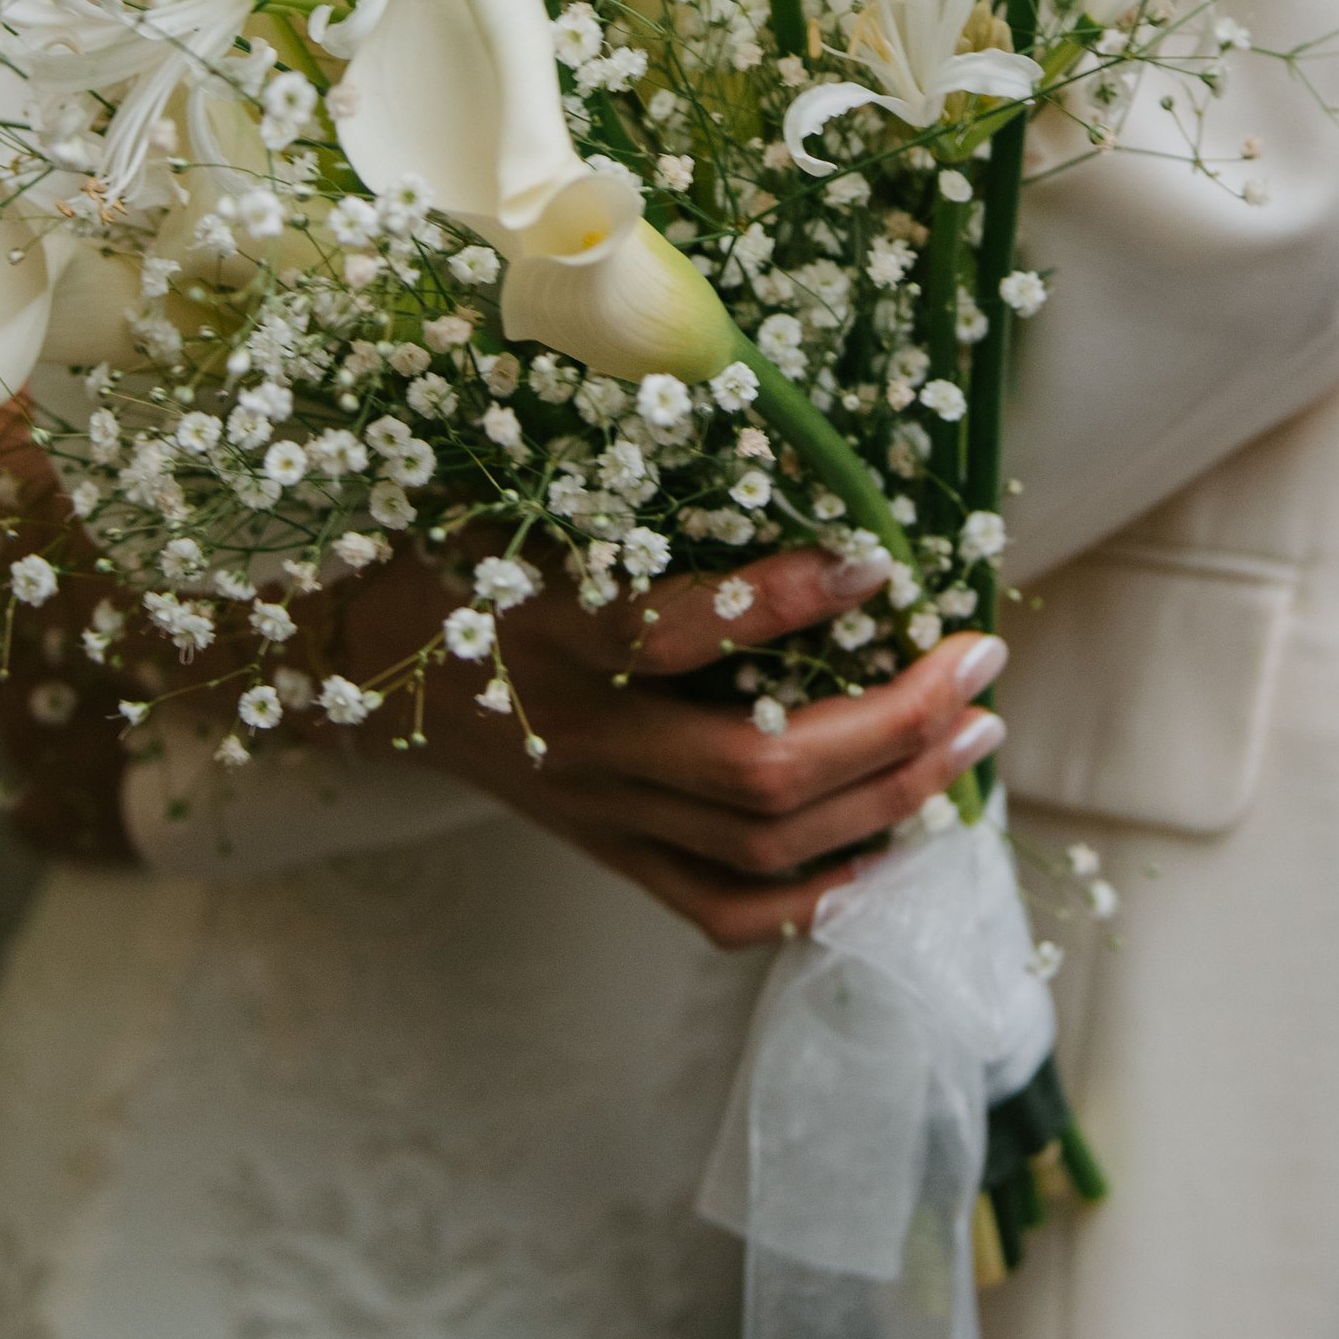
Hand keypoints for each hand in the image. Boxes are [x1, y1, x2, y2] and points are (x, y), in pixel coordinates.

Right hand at [335, 545, 1008, 947]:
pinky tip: (894, 845)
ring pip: (761, 845)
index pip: (670, 630)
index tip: (877, 553)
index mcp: (544, 628)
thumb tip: (779, 430)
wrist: (358, 660)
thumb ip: (633, 487)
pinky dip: (822, 890)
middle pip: (755, 769)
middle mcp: (574, 736)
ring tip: (973, 736)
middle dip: (894, 722)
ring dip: (891, 796)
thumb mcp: (527, 500)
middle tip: (980, 658)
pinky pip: (724, 908)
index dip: (781, 601)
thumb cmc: (463, 551)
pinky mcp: (604, 855)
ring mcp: (593, 811)